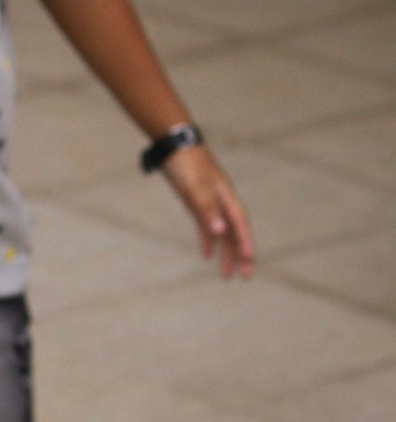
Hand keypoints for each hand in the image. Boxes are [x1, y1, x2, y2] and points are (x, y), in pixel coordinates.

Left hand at [161, 145, 254, 278]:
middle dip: (240, 255)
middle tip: (245, 277)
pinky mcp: (196, 201)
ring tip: (227, 274)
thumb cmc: (185, 164)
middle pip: (234, 232)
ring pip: (221, 233)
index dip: (245, 242)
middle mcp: (221, 202)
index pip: (239, 225)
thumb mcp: (194, 187)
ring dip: (224, 252)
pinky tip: (207, 255)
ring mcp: (210, 202)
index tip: (249, 261)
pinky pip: (206, 226)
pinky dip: (207, 240)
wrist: (172, 144)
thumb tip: (220, 232)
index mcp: (225, 197)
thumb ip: (207, 210)